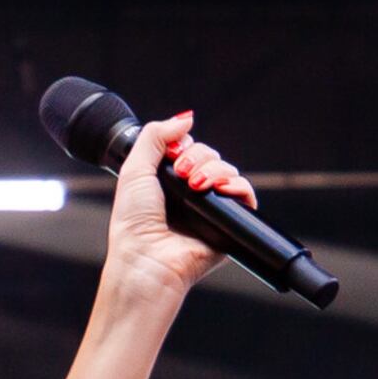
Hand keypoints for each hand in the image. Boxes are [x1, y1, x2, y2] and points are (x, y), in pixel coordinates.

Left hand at [104, 112, 259, 302]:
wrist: (147, 260)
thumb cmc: (133, 224)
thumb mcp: (134, 169)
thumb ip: (155, 136)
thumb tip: (185, 118)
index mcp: (167, 184)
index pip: (189, 150)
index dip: (185, 147)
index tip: (173, 156)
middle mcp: (189, 196)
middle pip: (211, 158)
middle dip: (199, 158)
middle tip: (183, 174)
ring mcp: (208, 211)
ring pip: (228, 173)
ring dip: (216, 170)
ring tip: (197, 185)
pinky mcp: (227, 226)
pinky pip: (245, 197)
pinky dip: (239, 187)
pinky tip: (222, 189)